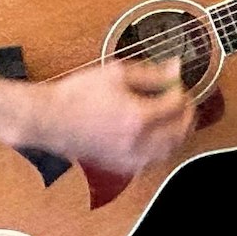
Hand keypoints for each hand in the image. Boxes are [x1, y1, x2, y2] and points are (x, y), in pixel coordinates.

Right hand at [14, 58, 191, 175]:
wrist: (49, 119)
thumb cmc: (77, 94)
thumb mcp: (116, 73)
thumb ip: (151, 73)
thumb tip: (175, 69)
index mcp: (139, 117)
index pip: (177, 105)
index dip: (181, 91)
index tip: (176, 83)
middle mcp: (138, 142)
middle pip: (180, 131)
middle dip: (187, 114)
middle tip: (184, 101)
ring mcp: (129, 158)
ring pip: (170, 150)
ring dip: (179, 133)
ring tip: (175, 118)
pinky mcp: (120, 166)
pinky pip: (153, 161)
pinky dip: (163, 148)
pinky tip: (158, 136)